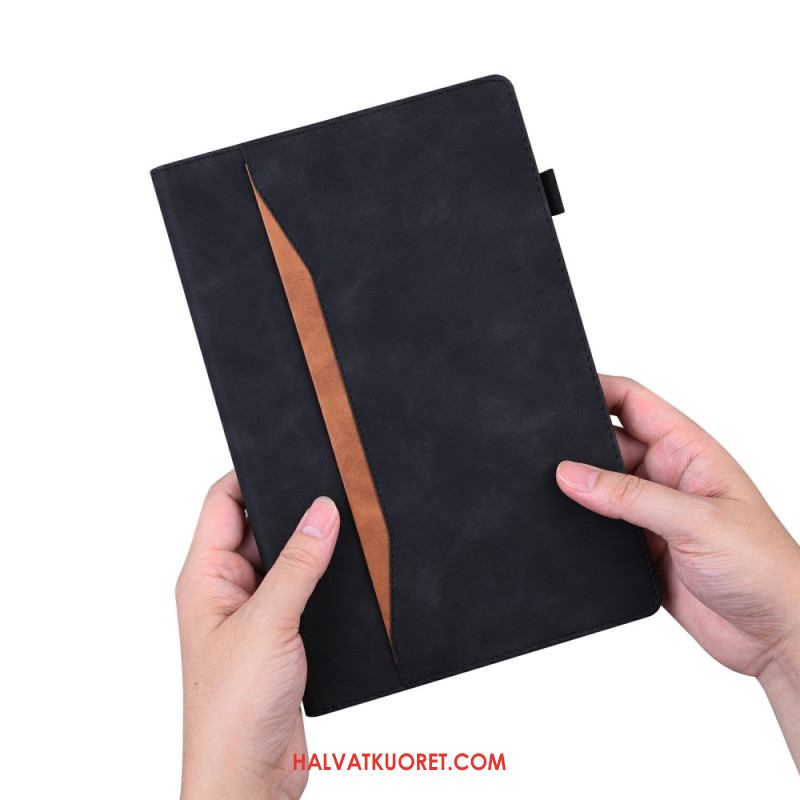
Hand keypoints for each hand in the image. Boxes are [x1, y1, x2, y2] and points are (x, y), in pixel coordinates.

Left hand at [176, 472, 339, 798]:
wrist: (249, 776)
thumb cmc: (232, 710)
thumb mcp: (269, 623)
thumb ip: (298, 564)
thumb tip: (322, 511)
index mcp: (206, 576)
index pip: (224, 502)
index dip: (252, 473)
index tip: (290, 454)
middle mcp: (228, 589)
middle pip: (260, 525)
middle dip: (293, 508)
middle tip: (331, 488)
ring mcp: (255, 612)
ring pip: (287, 558)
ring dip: (313, 546)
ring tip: (346, 527)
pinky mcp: (282, 635)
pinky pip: (304, 589)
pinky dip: (324, 577)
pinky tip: (348, 572)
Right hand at [556, 375, 799, 768]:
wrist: (776, 635)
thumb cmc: (766, 569)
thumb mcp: (697, 522)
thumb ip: (631, 496)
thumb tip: (571, 474)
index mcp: (689, 451)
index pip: (633, 402)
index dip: (599, 389)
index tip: (562, 394)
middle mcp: (667, 477)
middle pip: (607, 444)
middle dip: (576, 446)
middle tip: (546, 455)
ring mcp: (652, 514)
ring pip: (599, 488)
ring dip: (578, 491)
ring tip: (553, 495)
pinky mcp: (641, 550)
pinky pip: (599, 528)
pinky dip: (580, 527)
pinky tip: (568, 530)